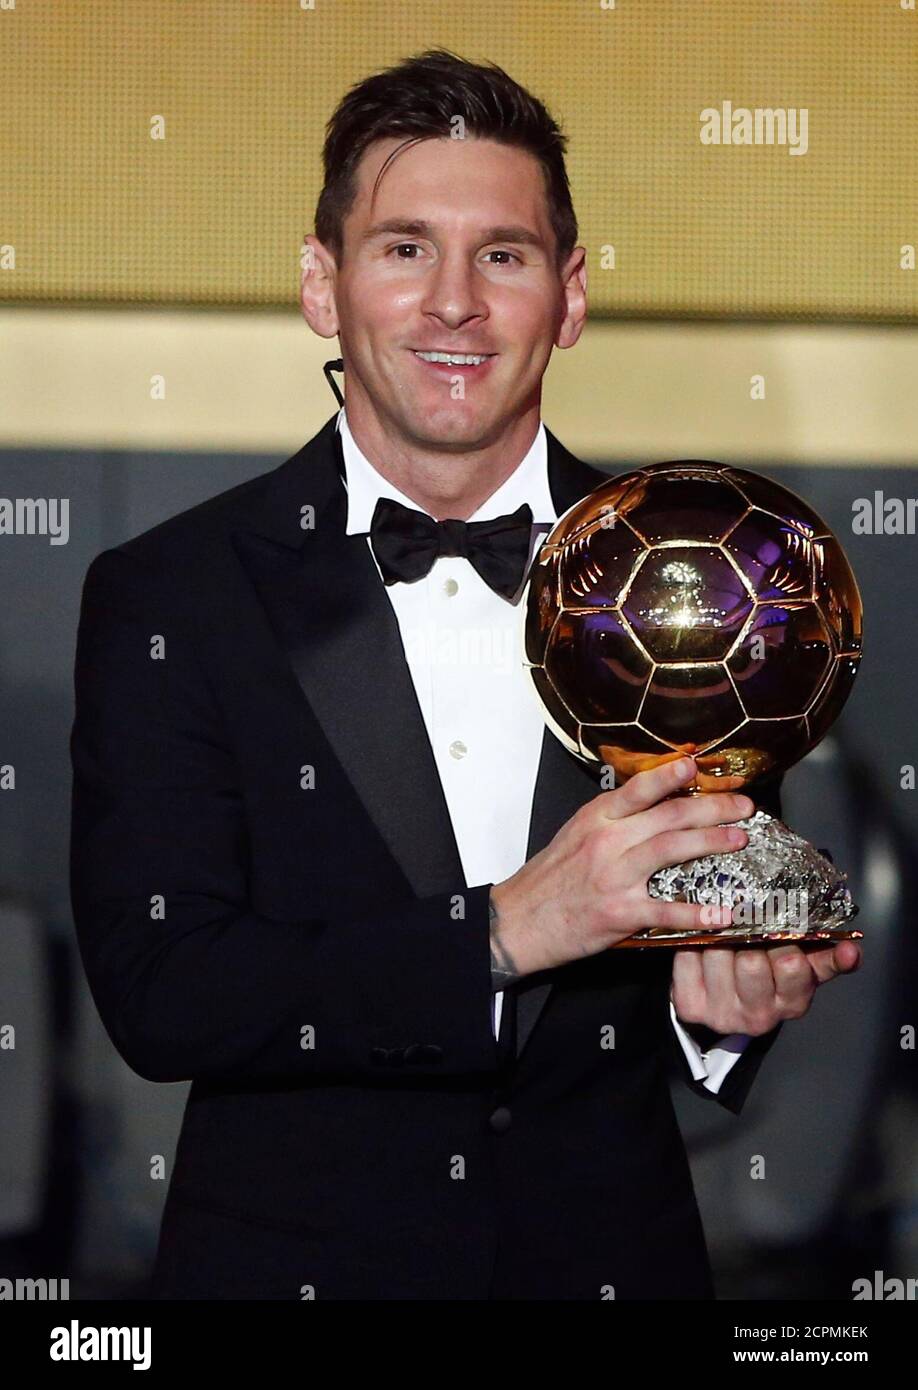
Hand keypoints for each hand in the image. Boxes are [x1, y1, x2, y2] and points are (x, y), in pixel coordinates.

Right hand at [488, 755, 749, 983]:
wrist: (518, 920)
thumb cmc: (550, 879)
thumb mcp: (576, 834)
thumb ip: (613, 819)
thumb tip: (656, 805)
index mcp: (596, 817)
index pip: (640, 788)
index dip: (671, 775)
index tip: (698, 765)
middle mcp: (607, 840)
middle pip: (669, 815)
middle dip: (713, 808)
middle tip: (744, 807)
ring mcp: (614, 875)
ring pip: (671, 849)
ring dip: (711, 842)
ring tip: (740, 840)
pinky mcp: (619, 912)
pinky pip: (666, 909)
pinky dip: (697, 912)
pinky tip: (722, 912)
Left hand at [671, 939, 862, 1036]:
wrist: (726, 1004)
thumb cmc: (770, 975)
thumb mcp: (804, 967)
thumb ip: (828, 957)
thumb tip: (853, 949)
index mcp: (791, 1003)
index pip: (794, 969)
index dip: (788, 945)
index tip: (787, 931)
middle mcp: (757, 1016)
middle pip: (751, 960)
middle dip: (749, 935)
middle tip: (746, 920)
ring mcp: (721, 1013)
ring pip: (716, 952)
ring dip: (718, 934)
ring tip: (723, 929)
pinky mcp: (689, 1006)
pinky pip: (686, 955)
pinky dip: (692, 941)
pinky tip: (701, 941)